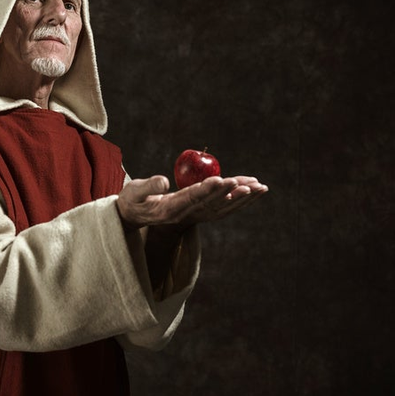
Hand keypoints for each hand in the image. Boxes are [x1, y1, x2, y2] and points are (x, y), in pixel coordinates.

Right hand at [116, 175, 267, 230]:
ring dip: (242, 197)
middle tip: (249, 183)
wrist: (137, 216)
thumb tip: (163, 181)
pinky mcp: (200, 212)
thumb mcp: (134, 193)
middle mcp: (185, 214)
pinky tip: (252, 190)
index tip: (222, 180)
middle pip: (212, 203)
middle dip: (231, 192)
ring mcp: (194, 215)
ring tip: (261, 187)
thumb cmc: (133, 200)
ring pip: (222, 207)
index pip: (192, 198)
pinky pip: (223, 207)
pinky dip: (238, 199)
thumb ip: (147, 186)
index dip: (208, 190)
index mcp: (170, 209)